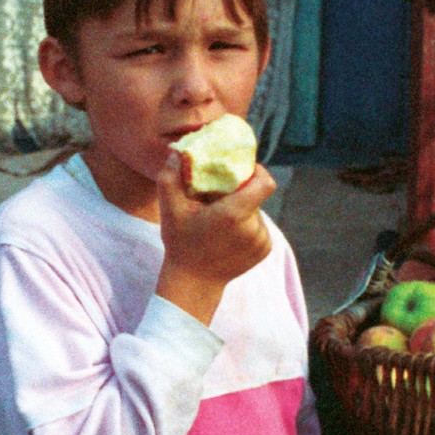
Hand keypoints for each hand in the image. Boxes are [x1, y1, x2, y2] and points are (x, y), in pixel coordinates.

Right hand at [155, 151, 275, 324]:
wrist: (194, 282)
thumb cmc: (181, 243)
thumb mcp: (170, 209)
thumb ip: (170, 177)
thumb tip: (176, 152)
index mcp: (234, 214)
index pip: (265, 182)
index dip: (257, 172)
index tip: (240, 172)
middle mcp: (253, 228)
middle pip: (256, 196)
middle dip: (241, 193)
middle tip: (219, 199)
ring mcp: (261, 241)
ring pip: (258, 211)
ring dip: (243, 210)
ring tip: (220, 220)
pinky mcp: (265, 250)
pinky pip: (260, 227)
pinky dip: (248, 225)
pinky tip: (228, 235)